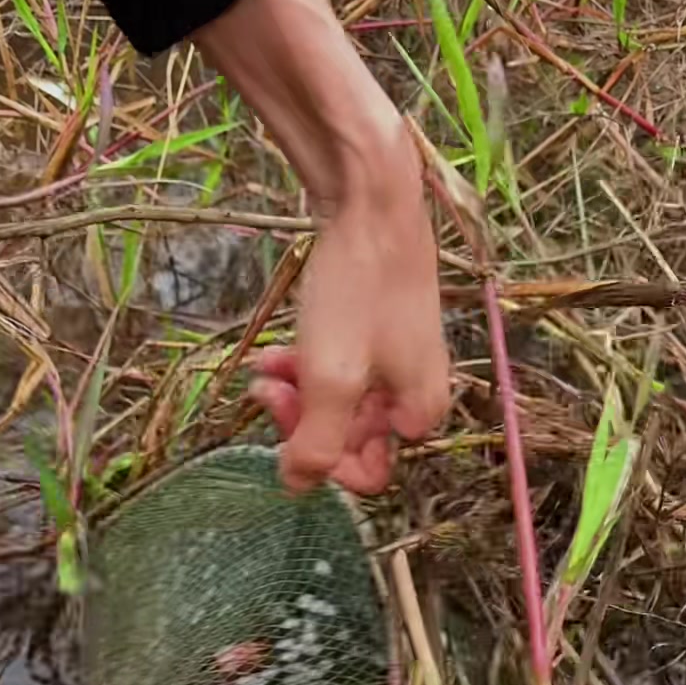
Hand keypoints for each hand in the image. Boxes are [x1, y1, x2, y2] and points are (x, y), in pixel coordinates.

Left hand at [193, 0, 448, 495]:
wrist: (371, 197)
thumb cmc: (358, 289)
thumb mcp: (332, 379)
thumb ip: (316, 444)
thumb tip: (297, 487)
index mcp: (421, 413)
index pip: (368, 474)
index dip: (321, 463)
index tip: (288, 429)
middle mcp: (418, 393)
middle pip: (350, 438)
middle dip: (302, 421)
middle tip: (267, 390)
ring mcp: (400, 360)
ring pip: (337, 403)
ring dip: (297, 393)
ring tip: (264, 367)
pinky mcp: (380, 330)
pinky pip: (338, 367)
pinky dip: (307, 364)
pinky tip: (276, 350)